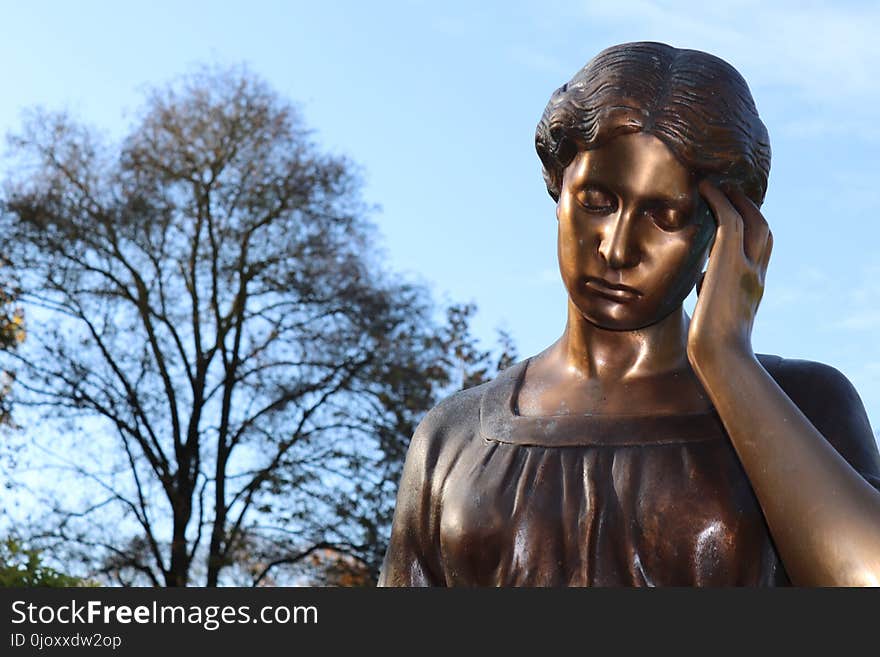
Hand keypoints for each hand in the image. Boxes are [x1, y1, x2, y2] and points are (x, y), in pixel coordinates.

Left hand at [687, 181, 772, 371]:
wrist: (720, 356)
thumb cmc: (712, 346)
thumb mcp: (714, 311)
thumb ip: (712, 291)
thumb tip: (700, 278)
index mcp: (753, 288)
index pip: (759, 251)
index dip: (751, 230)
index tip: (735, 216)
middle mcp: (756, 275)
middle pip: (763, 231)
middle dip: (750, 208)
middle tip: (731, 192)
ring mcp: (748, 268)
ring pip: (753, 222)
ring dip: (736, 200)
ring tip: (718, 185)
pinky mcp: (732, 265)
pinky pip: (729, 221)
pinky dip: (719, 202)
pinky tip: (705, 189)